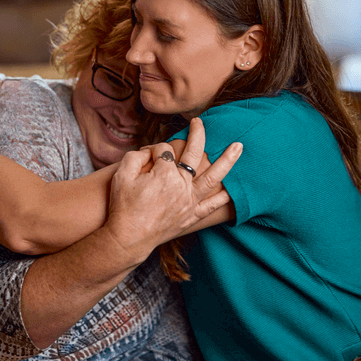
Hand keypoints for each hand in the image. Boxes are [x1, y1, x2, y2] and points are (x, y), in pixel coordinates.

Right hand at [106, 117, 241, 259]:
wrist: (128, 238)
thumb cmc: (123, 207)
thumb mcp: (122, 175)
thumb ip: (136, 156)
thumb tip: (152, 151)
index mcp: (164, 174)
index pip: (165, 150)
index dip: (153, 152)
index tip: (145, 160)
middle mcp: (181, 185)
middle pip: (194, 154)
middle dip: (197, 134)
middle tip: (199, 122)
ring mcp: (189, 202)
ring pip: (213, 177)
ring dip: (227, 160)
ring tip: (239, 146)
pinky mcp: (191, 217)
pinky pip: (211, 206)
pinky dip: (223, 198)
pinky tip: (232, 189)